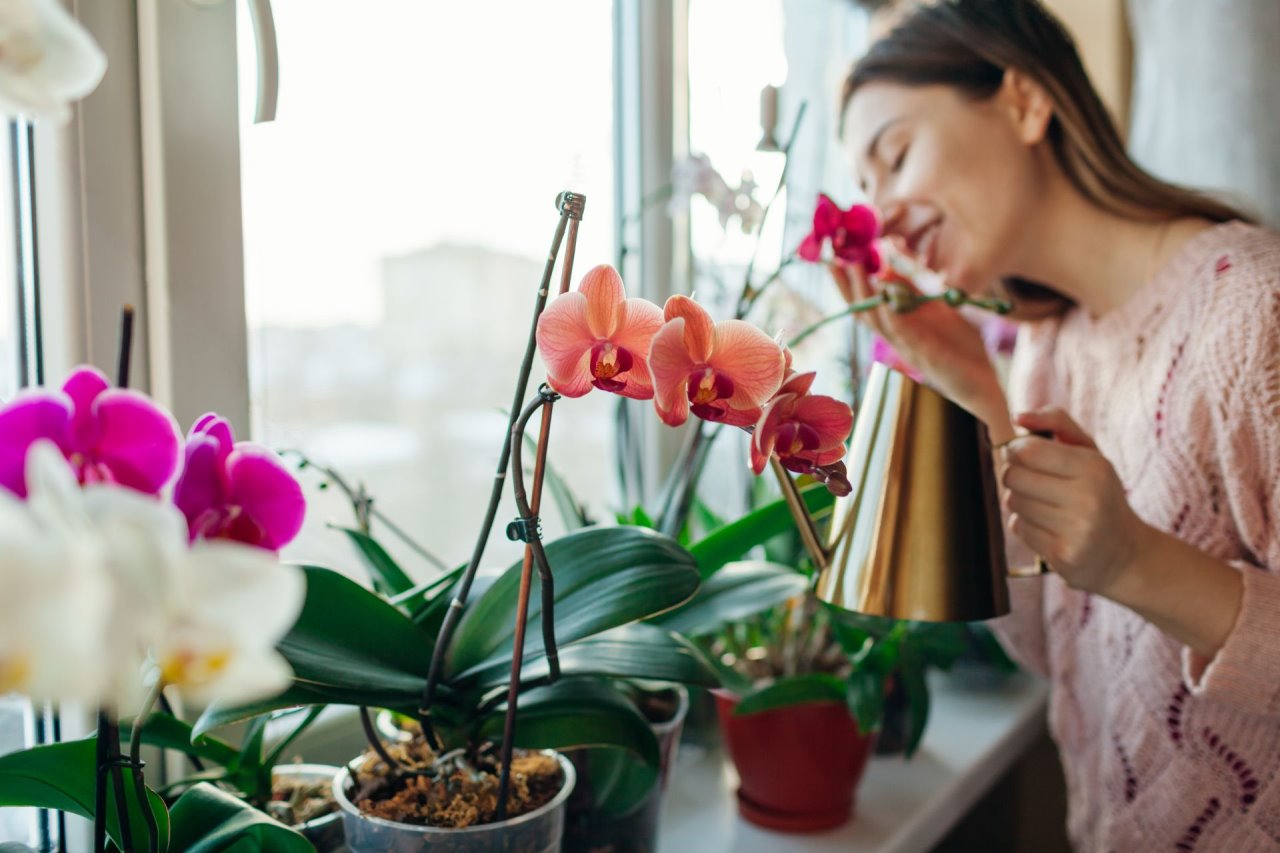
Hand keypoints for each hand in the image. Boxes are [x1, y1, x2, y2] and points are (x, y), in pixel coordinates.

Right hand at [829, 262, 1007, 428]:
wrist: (984, 384)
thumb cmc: (960, 347)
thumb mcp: (936, 310)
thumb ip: (915, 290)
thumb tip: (889, 267)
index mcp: (898, 327)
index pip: (865, 304)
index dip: (848, 284)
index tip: (836, 259)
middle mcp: (896, 338)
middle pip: (862, 312)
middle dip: (846, 287)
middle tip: (833, 260)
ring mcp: (907, 347)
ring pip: (877, 321)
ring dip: (864, 294)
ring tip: (854, 268)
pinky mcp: (924, 355)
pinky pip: (902, 333)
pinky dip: (890, 315)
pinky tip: (883, 297)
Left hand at [999, 408, 1154, 594]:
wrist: (1125, 553)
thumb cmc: (1099, 493)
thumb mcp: (1089, 452)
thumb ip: (1056, 422)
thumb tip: (1017, 416)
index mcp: (1094, 468)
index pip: (1028, 451)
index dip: (1015, 450)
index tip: (1023, 455)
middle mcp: (1088, 499)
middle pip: (1014, 476)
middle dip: (1016, 476)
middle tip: (1034, 481)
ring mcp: (1076, 530)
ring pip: (1013, 502)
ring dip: (1020, 502)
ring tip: (1045, 505)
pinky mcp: (1063, 555)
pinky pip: (1018, 529)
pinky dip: (1025, 525)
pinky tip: (1049, 527)